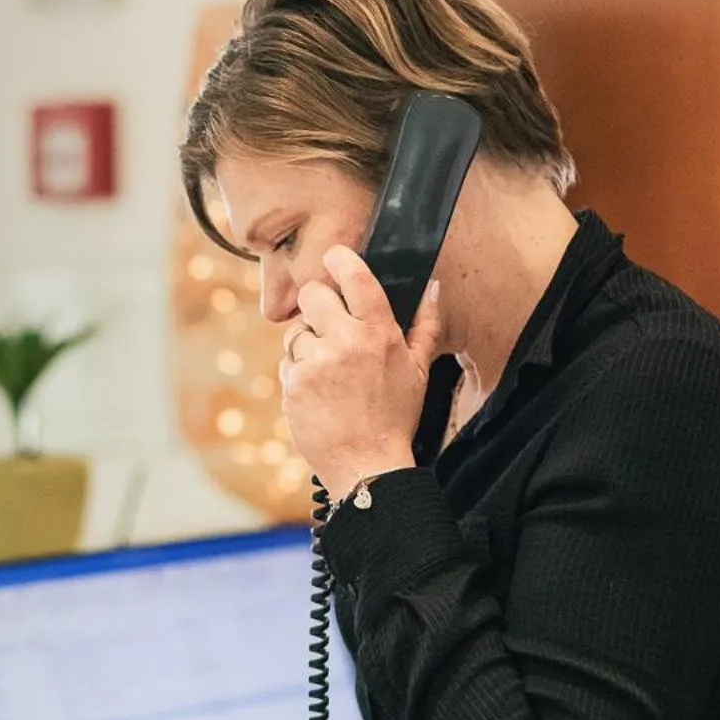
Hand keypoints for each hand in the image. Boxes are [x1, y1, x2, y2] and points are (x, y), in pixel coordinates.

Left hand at [278, 245, 441, 498]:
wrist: (367, 464)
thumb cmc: (395, 417)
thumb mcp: (418, 370)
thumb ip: (425, 325)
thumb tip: (432, 287)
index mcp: (379, 333)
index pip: (355, 278)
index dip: (340, 259)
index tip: (333, 255)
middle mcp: (345, 342)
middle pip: (312, 294)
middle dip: (317, 304)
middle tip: (328, 323)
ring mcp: (315, 363)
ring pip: (296, 331)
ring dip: (307, 344)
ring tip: (329, 371)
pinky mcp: (293, 384)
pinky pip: (288, 363)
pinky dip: (299, 372)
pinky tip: (318, 392)